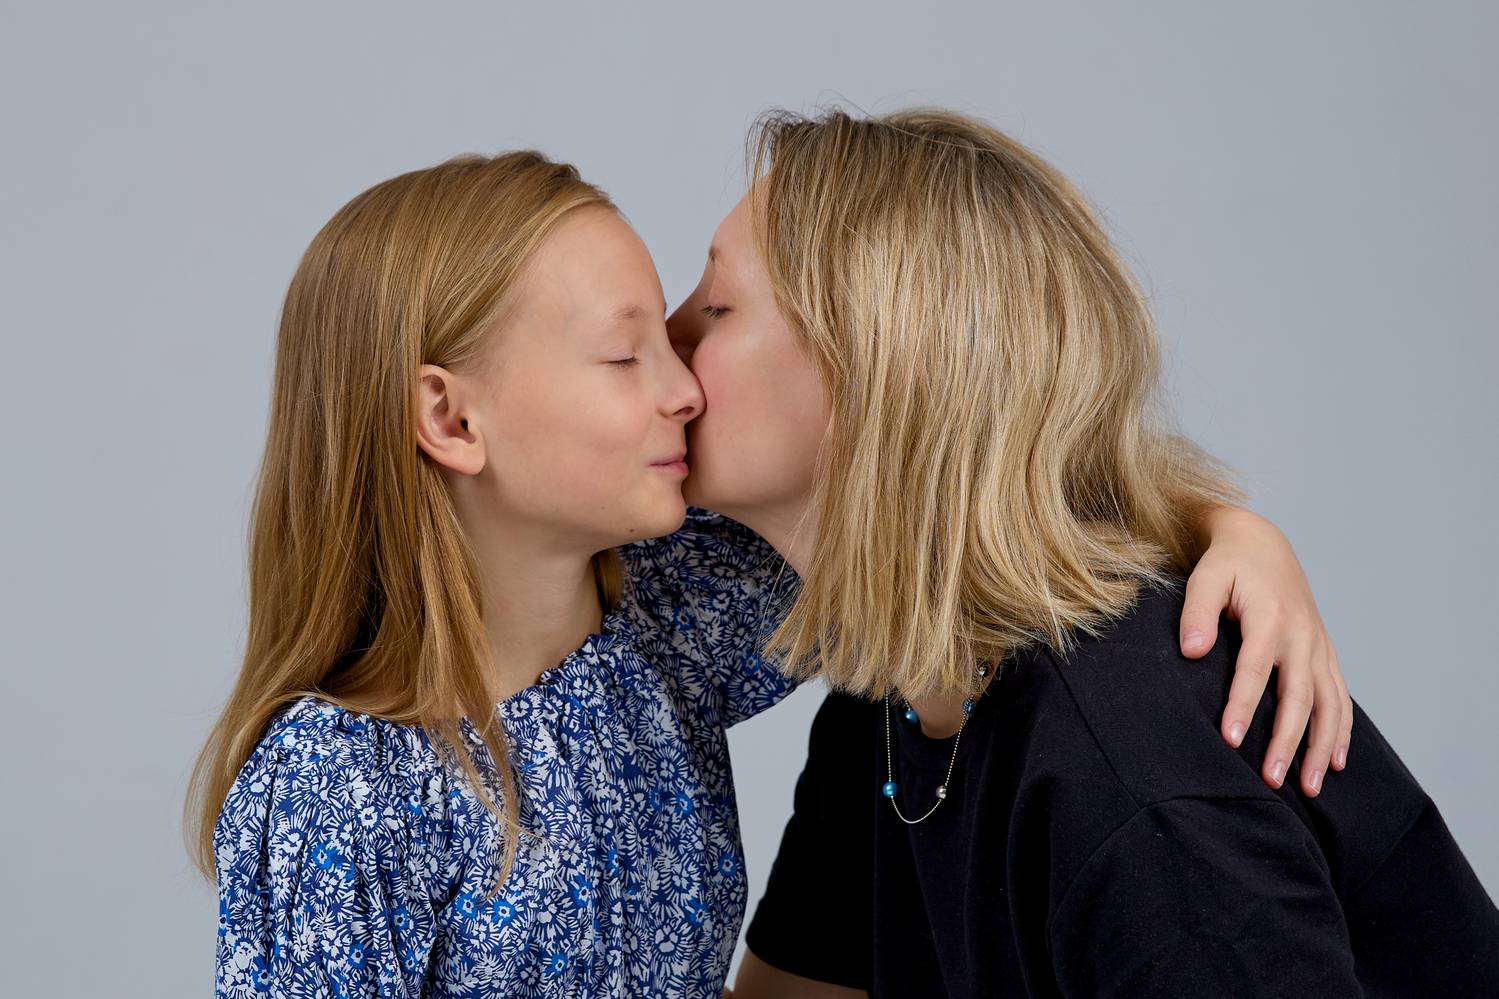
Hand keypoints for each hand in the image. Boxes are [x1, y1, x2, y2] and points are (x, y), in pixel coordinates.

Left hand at [1179, 508, 1350, 796]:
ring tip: (1311, 787)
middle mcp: (1302, 636)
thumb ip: (1197, 613)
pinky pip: (1341, 697)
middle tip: (1270, 781)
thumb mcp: (1205, 577)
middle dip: (1286, 742)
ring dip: (1322, 747)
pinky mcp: (1324, 653)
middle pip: (1298, 698)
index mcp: (1271, 618)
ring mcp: (1319, 647)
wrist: (1263, 544)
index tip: (1229, 740)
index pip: (1255, 671)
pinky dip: (1341, 731)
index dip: (1242, 706)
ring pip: (1329, 705)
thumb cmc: (1227, 564)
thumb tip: (1191, 650)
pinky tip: (1336, 763)